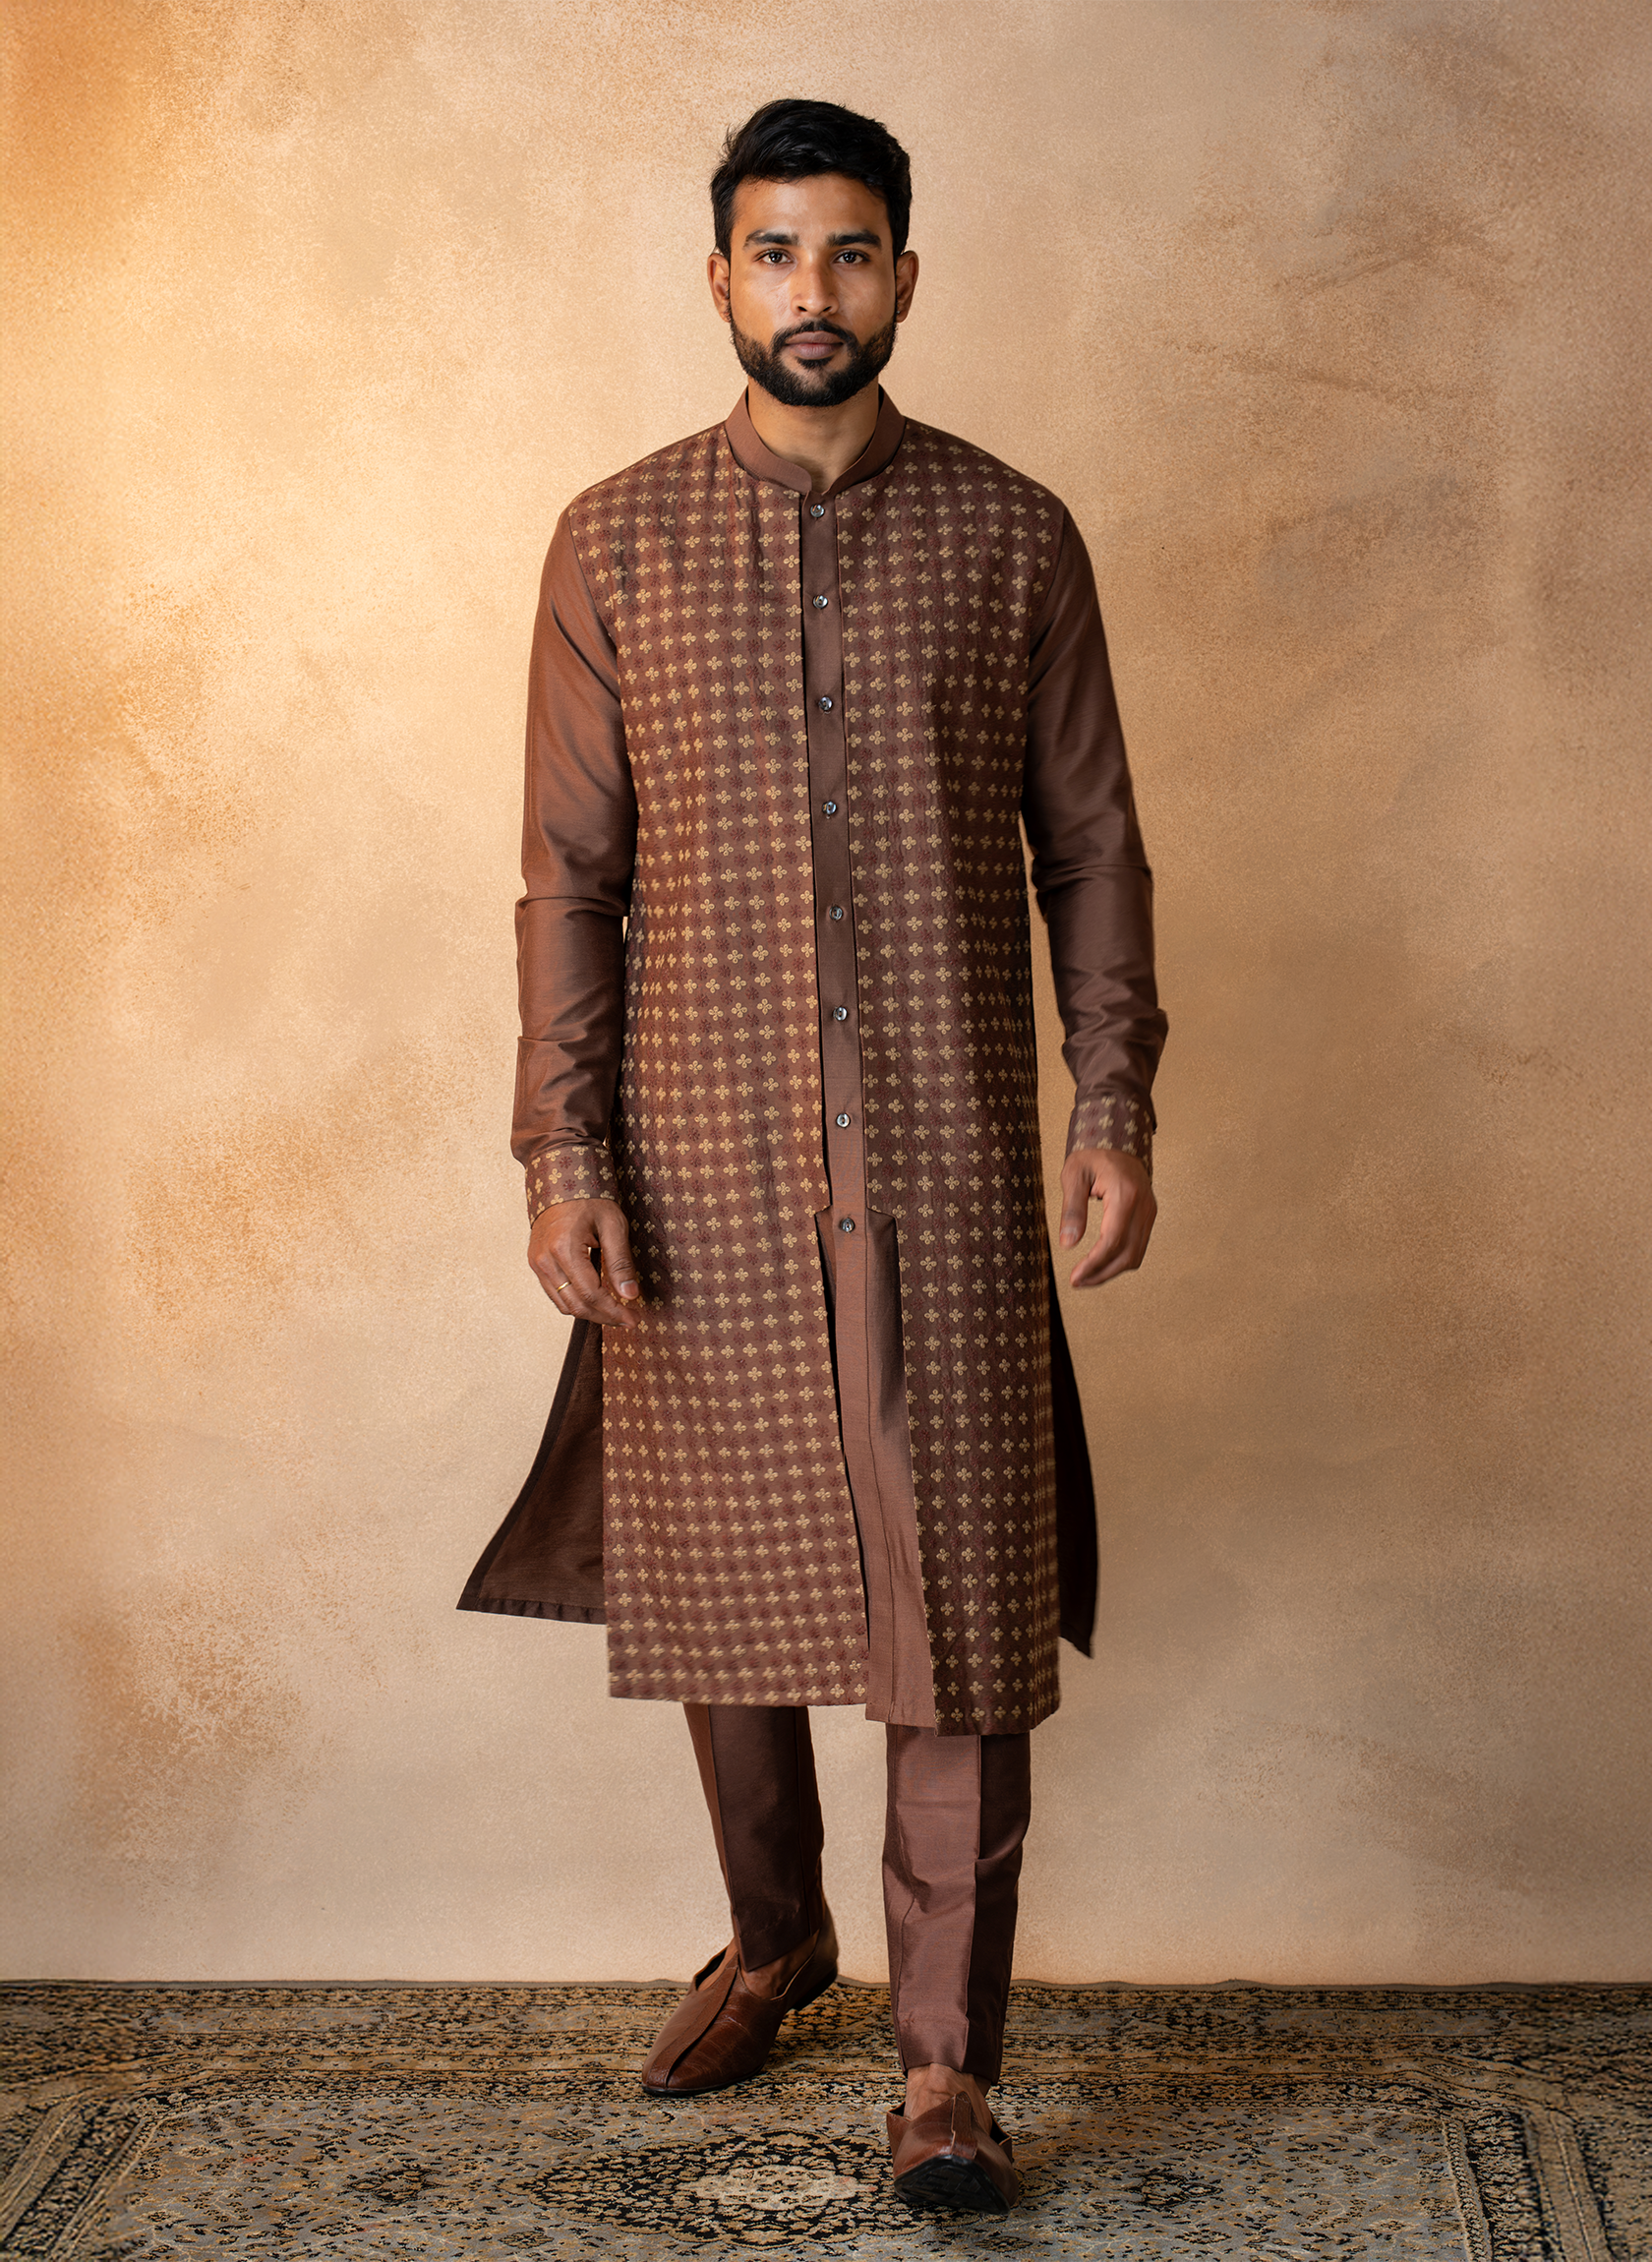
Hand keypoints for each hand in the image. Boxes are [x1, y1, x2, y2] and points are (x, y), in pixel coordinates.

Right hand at [529, 1198, 642, 1327]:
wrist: (561, 1184)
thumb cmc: (589, 1199)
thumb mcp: (613, 1226)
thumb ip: (620, 1262)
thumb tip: (629, 1295)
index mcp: (564, 1249)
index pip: (591, 1294)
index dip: (614, 1311)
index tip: (633, 1318)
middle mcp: (545, 1260)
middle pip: (576, 1306)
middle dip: (604, 1317)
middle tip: (628, 1318)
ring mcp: (537, 1264)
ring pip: (564, 1305)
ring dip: (590, 1313)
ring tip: (614, 1311)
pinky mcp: (536, 1265)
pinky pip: (555, 1294)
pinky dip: (576, 1302)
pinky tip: (596, 1299)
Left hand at [1058, 1147, 1155, 1287]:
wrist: (1119, 1142)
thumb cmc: (1093, 1155)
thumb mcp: (1074, 1175)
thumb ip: (1072, 1210)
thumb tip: (1068, 1244)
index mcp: (1125, 1195)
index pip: (1112, 1241)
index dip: (1094, 1264)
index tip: (1075, 1278)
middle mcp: (1143, 1207)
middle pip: (1127, 1254)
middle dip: (1102, 1274)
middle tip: (1077, 1282)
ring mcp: (1149, 1213)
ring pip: (1136, 1256)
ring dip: (1111, 1271)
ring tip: (1086, 1277)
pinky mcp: (1149, 1217)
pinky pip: (1138, 1247)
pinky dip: (1120, 1261)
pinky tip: (1100, 1264)